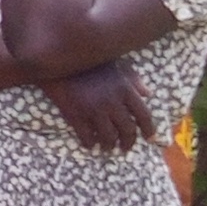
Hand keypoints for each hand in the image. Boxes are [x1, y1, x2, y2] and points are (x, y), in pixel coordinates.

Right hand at [40, 61, 156, 154]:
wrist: (56, 58)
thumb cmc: (88, 60)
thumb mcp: (115, 63)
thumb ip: (133, 79)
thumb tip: (148, 94)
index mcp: (124, 88)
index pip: (143, 115)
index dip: (149, 130)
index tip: (149, 138)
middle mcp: (112, 102)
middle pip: (127, 130)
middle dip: (128, 142)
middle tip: (125, 147)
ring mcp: (93, 110)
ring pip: (108, 137)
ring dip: (109, 145)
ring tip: (107, 147)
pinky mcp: (75, 115)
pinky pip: (86, 137)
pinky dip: (90, 143)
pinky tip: (90, 144)